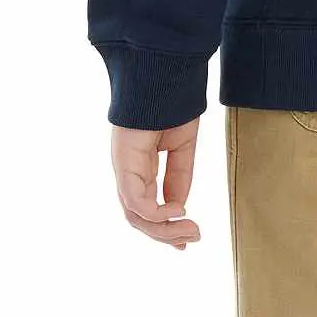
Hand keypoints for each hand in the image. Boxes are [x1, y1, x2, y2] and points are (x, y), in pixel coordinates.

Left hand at [110, 117, 202, 248]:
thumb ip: (179, 177)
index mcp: (142, 168)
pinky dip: (155, 212)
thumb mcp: (182, 148)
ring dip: (163, 230)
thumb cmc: (172, 105)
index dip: (167, 226)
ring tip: (189, 231)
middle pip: (140, 217)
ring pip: (136, 215)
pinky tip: (178, 210)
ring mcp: (124, 169)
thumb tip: (179, 208)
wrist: (166, 77)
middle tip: (193, 238)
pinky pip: (135, 199)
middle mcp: (130, 172)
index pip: (148, 207)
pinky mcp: (124, 163)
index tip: (190, 237)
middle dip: (167, 234)